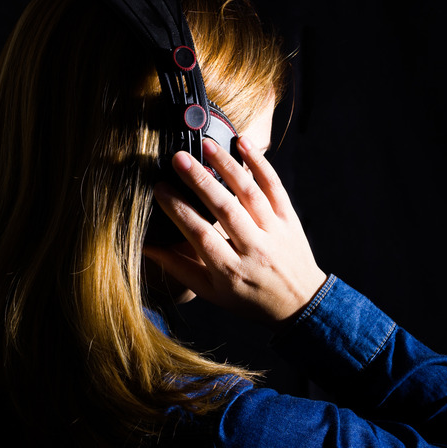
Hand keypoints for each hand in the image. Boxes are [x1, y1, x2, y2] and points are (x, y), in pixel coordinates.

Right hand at [144, 135, 326, 327]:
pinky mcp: (290, 219)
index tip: (159, 188)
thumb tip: (146, 246)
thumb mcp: (211, 292)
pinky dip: (260, 164)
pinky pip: (275, 186)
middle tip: (177, 158)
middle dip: (199, 181)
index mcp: (230, 271)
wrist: (300, 303)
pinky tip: (243, 143)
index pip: (200, 235)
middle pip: (224, 209)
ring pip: (250, 193)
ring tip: (206, 145)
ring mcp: (275, 232)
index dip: (178, 210)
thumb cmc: (248, 298)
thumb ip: (179, 267)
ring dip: (228, 166)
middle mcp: (254, 250)